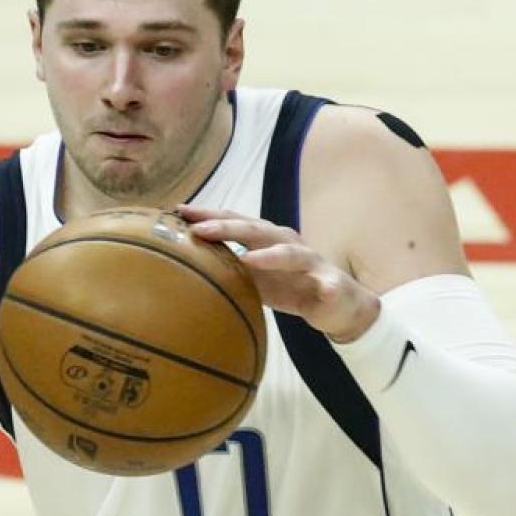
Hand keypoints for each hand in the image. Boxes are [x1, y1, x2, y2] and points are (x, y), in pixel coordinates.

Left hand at [177, 205, 379, 342]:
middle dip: (227, 228)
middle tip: (199, 229)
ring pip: (291, 253)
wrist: (336, 303)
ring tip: (249, 258)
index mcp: (267, 240)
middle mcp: (288, 243)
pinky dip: (324, 286)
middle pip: (256, 231)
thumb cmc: (290, 286)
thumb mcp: (255, 278)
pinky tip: (321, 290)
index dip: (209, 216)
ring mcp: (310, 261)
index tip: (180, 212)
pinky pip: (327, 284)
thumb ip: (229, 267)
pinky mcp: (331, 282)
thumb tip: (188, 263)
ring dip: (271, 255)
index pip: (235, 223)